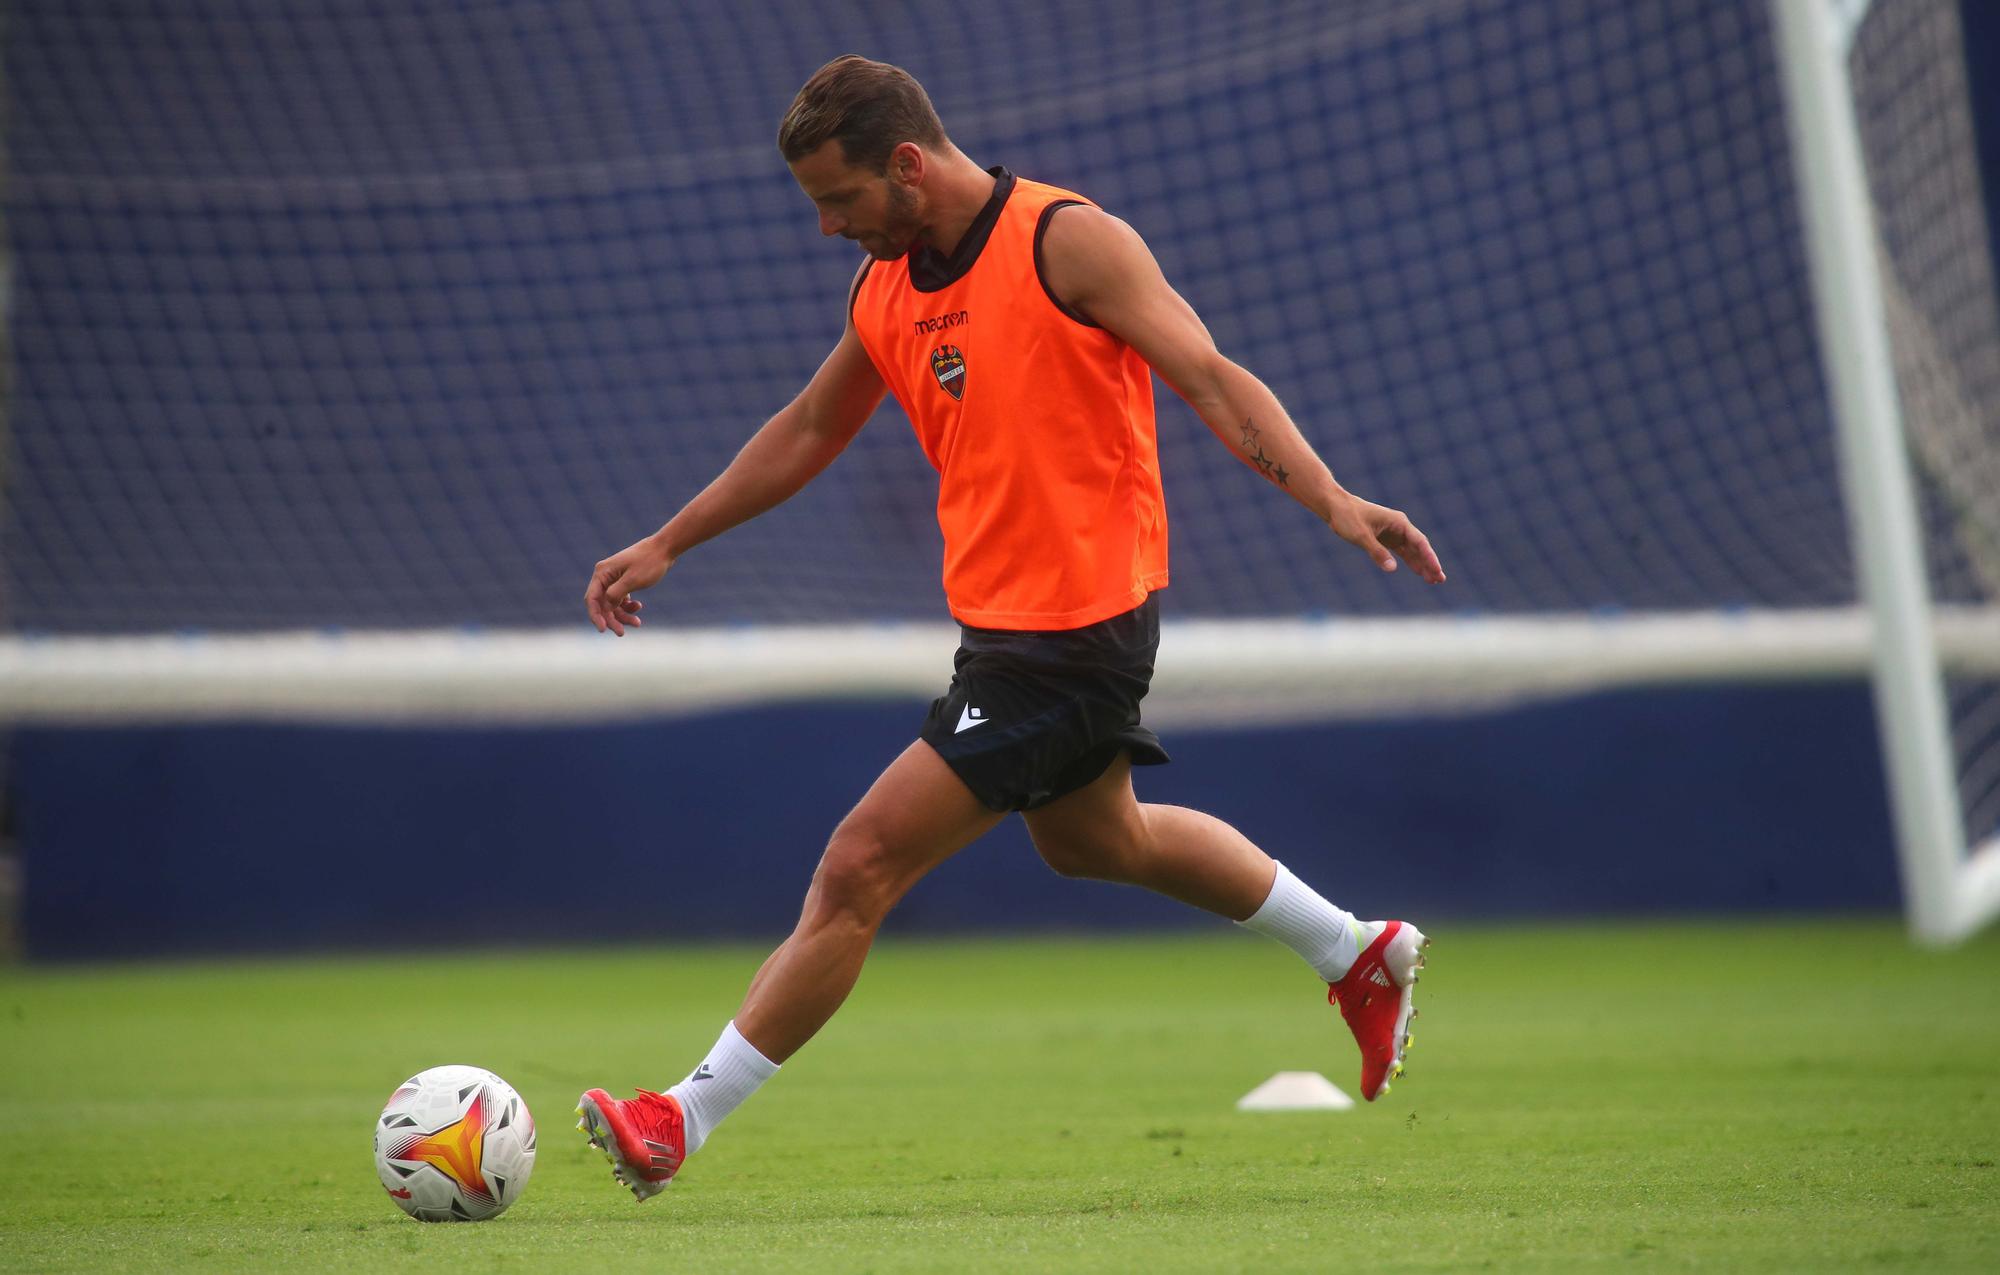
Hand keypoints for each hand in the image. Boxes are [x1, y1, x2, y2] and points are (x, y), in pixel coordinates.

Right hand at [584, 534, 671, 634]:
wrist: (665, 549)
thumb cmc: (649, 562)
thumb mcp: (633, 580)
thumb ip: (616, 594)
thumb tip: (606, 608)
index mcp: (602, 573)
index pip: (592, 599)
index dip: (595, 616)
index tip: (603, 630)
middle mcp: (605, 576)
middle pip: (602, 604)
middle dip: (612, 619)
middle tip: (622, 633)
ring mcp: (614, 579)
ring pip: (613, 604)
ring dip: (622, 615)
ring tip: (637, 622)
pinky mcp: (623, 581)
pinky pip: (621, 599)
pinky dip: (628, 607)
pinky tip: (638, 608)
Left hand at [1326, 493, 1446, 583]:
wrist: (1335, 507)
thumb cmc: (1348, 517)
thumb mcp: (1362, 536)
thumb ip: (1377, 552)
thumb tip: (1392, 569)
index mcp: (1399, 522)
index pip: (1420, 542)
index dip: (1429, 557)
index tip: (1437, 570)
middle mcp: (1400, 527)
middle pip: (1419, 548)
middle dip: (1430, 564)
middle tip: (1440, 580)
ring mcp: (1393, 533)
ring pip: (1412, 551)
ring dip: (1422, 565)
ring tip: (1433, 581)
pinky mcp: (1386, 539)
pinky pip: (1402, 552)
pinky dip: (1410, 562)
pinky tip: (1419, 573)